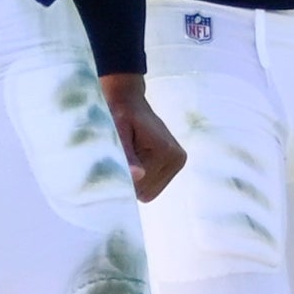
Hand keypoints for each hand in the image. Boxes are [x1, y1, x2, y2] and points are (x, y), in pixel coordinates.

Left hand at [99, 73, 184, 202]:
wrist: (129, 101)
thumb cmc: (120, 115)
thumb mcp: (118, 133)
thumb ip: (127, 155)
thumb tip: (138, 177)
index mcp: (167, 151)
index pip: (140, 186)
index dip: (123, 177)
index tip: (114, 159)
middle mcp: (177, 158)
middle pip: (146, 192)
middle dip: (130, 179)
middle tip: (122, 155)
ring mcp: (178, 162)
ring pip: (149, 192)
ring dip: (135, 179)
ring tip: (130, 155)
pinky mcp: (175, 165)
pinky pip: (152, 187)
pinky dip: (141, 178)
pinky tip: (137, 159)